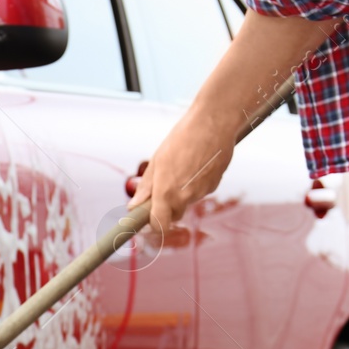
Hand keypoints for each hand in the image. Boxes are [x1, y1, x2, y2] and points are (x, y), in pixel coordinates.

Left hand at [129, 108, 236, 244]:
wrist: (213, 123)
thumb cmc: (182, 138)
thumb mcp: (157, 161)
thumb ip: (146, 187)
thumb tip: (133, 206)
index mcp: (166, 192)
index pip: (159, 226)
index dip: (153, 226)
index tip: (147, 220)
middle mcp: (185, 197)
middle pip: (174, 215)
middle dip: (167, 208)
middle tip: (163, 186)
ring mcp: (201, 193)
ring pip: (187, 201)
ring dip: (182, 191)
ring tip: (183, 165)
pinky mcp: (214, 185)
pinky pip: (200, 191)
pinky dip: (196, 183)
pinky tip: (197, 163)